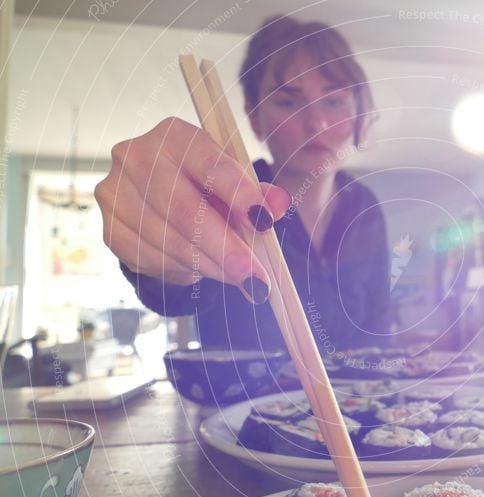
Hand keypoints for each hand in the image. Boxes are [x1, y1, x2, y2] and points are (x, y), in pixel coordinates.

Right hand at [94, 117, 290, 302]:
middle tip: (256, 279)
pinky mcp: (110, 229)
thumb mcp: (236, 185)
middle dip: (225, 249)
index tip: (265, 223)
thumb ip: (258, 194)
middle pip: (184, 209)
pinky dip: (184, 270)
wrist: (163, 203)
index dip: (239, 195)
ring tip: (239, 279)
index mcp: (175, 134)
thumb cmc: (207, 188)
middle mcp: (136, 156)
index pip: (209, 165)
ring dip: (210, 266)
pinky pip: (151, 259)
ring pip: (169, 240)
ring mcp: (116, 193)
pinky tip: (204, 270)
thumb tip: (278, 204)